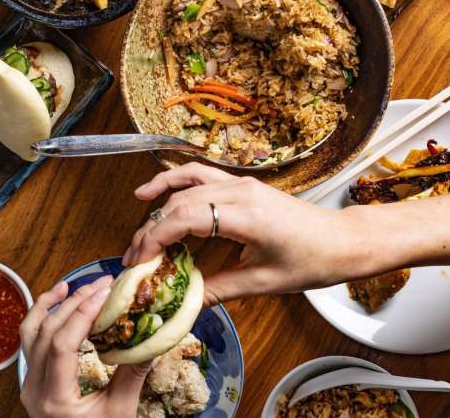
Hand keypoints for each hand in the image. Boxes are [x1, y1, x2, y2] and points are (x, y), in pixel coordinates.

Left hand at [20, 276, 151, 417]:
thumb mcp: (121, 413)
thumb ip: (132, 375)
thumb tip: (153, 337)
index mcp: (55, 400)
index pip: (62, 345)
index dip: (82, 314)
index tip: (105, 293)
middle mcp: (33, 389)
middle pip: (46, 333)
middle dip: (75, 303)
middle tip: (102, 284)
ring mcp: (28, 384)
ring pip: (31, 333)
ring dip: (52, 305)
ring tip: (73, 285)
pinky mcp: (31, 380)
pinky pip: (29, 342)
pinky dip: (41, 317)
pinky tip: (56, 301)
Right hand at [122, 163, 377, 305]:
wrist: (344, 240)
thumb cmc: (313, 261)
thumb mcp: (264, 282)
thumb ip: (220, 290)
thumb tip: (186, 305)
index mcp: (246, 215)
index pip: (185, 217)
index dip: (155, 237)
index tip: (139, 260)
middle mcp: (240, 191)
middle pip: (179, 202)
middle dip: (151, 230)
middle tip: (135, 258)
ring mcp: (240, 183)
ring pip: (184, 186)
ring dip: (157, 207)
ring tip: (138, 232)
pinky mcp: (241, 184)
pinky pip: (199, 174)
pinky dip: (173, 180)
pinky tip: (153, 191)